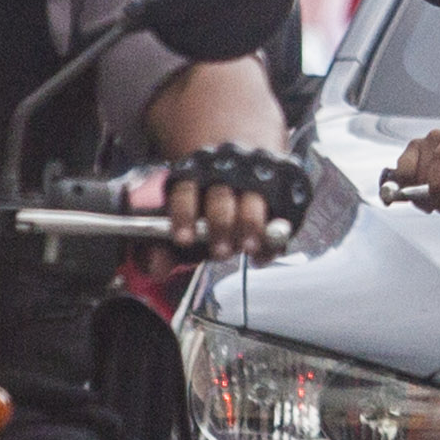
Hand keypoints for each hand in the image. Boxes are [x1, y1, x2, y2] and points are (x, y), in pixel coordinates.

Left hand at [148, 141, 306, 261]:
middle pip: (221, 195)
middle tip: (221, 253)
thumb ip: (167, 248)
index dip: (184, 215)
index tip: (184, 241)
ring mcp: (256, 174)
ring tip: (250, 250)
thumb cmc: (209, 210)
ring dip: (252, 226)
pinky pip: (284, 208)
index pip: (185, 190)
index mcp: (196, 174)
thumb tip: (156, 269)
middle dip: (221, 224)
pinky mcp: (282, 184)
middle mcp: (226, 170)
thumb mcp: (187, 224)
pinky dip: (278, 233)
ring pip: (254, 198)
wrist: (247, 172)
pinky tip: (270, 251)